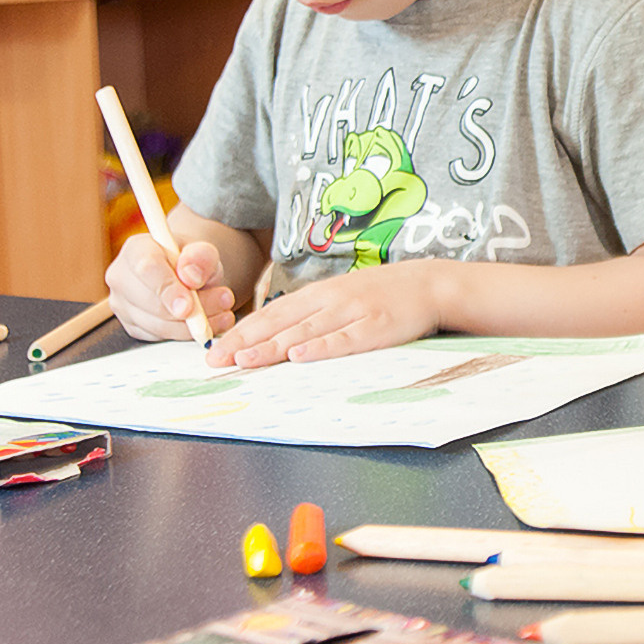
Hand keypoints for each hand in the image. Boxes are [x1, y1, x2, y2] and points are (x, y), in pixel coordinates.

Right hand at [105, 235, 236, 342]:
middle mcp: (121, 277)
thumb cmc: (192, 260)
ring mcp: (123, 305)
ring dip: (193, 324)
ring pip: (156, 325)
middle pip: (151, 302)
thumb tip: (191, 276)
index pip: (146, 269)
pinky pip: (160, 337)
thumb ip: (201, 256)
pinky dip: (188, 334)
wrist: (188, 273)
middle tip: (226, 301)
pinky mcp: (133, 326)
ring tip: (224, 311)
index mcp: (135, 249)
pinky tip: (209, 323)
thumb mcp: (204, 250)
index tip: (189, 306)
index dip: (168, 289)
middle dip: (191, 309)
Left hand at [207, 260, 442, 367]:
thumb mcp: (341, 296)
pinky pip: (345, 339)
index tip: (213, 350)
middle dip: (246, 341)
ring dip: (273, 346)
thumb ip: (310, 313)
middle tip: (216, 360)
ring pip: (306, 331)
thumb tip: (273, 336)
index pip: (271, 313)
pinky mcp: (377, 326)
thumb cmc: (381, 294)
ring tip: (246, 361)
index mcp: (318, 293)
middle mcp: (331, 300)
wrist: (430, 282)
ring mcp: (354, 312)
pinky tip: (301, 356)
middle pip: (281, 322)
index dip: (241, 331)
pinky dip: (322, 348)